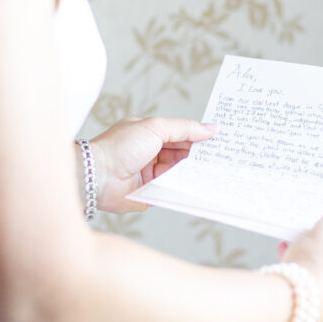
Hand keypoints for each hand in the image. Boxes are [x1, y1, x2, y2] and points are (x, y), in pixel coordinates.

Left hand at [85, 117, 214, 213]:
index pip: (180, 135)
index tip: (220, 140)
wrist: (98, 176)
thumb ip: (184, 129)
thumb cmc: (120, 147)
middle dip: (199, 156)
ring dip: (194, 172)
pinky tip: (201, 186)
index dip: (199, 137)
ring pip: (179, 173)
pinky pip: (171, 190)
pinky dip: (184, 188)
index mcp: (149, 135)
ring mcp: (150, 175)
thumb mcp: (155, 128)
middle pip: (182, 155)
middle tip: (224, 157)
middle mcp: (150, 154)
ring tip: (218, 171)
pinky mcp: (150, 193)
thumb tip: (210, 128)